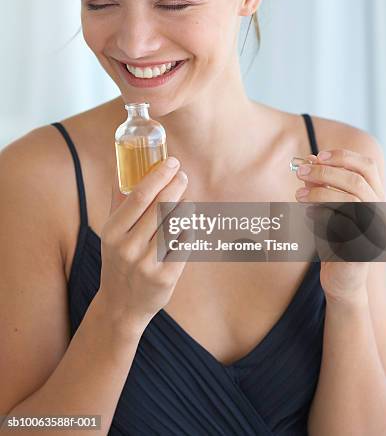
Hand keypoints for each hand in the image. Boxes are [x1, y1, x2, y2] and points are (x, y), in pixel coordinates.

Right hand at [98, 157, 192, 336]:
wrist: (120, 307)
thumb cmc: (119, 260)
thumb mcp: (111, 234)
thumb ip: (119, 202)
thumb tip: (124, 167)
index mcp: (112, 232)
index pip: (140, 196)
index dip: (158, 176)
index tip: (171, 162)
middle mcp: (128, 247)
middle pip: (160, 207)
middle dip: (175, 185)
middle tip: (182, 175)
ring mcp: (147, 263)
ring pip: (175, 224)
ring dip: (185, 206)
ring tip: (186, 198)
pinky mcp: (165, 277)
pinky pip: (185, 245)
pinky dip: (190, 229)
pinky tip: (189, 222)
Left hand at [294, 148, 385, 303]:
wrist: (342, 280)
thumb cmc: (334, 240)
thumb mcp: (326, 208)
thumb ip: (320, 186)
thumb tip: (308, 162)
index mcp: (376, 197)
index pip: (367, 166)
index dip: (343, 157)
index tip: (317, 156)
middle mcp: (380, 211)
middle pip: (357, 181)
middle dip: (325, 173)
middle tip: (300, 172)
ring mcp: (374, 230)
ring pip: (351, 200)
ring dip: (320, 193)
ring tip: (298, 195)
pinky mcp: (363, 247)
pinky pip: (342, 224)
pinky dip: (321, 215)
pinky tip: (307, 215)